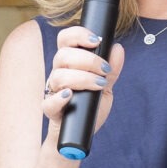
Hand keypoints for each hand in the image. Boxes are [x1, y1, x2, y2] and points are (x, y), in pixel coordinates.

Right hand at [41, 24, 123, 139]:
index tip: (97, 40)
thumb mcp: (106, 87)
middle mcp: (59, 73)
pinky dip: (59, 98)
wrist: (81, 133)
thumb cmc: (90, 106)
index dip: (78, 34)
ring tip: (99, 85)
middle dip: (88, 60)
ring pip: (58, 76)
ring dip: (82, 78)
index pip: (66, 39)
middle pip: (63, 55)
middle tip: (105, 70)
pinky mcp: (51, 110)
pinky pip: (49, 102)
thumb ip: (112, 70)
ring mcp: (53, 91)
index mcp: (70, 63)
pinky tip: (70, 96)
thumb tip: (117, 48)